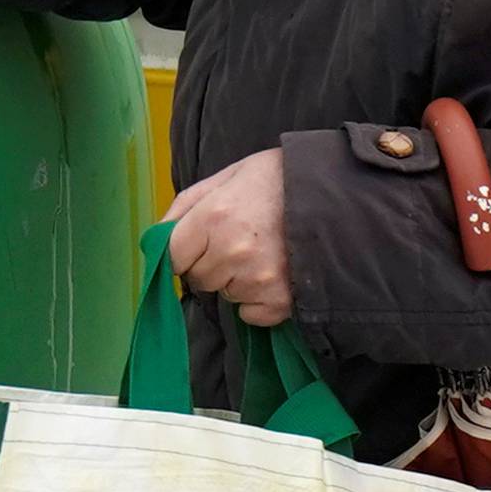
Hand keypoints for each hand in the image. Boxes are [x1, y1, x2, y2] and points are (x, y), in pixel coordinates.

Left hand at [168, 150, 291, 324]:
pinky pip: (250, 314)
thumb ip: (184, 207)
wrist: (335, 192)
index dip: (184, 252)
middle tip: (239, 241)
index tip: (200, 244)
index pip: (172, 257)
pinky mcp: (279, 301)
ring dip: (235, 281)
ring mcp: (257, 278)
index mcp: (213, 217)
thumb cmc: (276, 180)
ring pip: (225, 295)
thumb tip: (155, 240)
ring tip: (263, 252)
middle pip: (198, 279)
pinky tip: (275, 273)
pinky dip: (258, 300)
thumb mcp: (226, 177)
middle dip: (210, 264)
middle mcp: (231, 251)